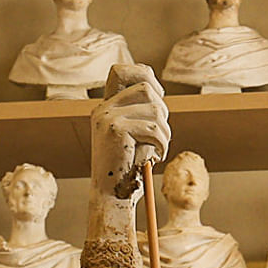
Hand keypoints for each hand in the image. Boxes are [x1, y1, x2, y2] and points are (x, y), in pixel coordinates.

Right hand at [90, 65, 170, 200]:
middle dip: (162, 111)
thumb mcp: (135, 136)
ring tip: (157, 150)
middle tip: (159, 137)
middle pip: (146, 87)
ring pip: (154, 108)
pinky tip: (154, 158)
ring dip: (164, 132)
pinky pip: (153, 128)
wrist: (111, 196)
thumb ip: (141, 114)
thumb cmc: (128, 170)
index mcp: (106, 107)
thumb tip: (157, 90)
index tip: (158, 98)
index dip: (145, 75)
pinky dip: (162, 144)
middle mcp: (103, 108)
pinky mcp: (115, 129)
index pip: (122, 71)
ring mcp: (107, 117)